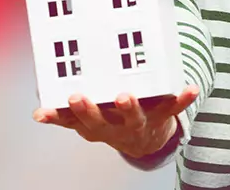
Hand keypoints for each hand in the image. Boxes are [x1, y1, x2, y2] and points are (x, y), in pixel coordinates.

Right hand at [33, 85, 198, 157]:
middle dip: (88, 110)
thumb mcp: (87, 120)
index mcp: (95, 125)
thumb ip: (66, 111)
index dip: (57, 116)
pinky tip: (190, 88)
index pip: (72, 122)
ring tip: (124, 97)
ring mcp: (138, 122)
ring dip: (129, 108)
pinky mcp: (161, 116)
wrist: (145, 140)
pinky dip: (182, 99)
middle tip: (77, 98)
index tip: (43, 111)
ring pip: (133, 116)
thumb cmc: (112, 119)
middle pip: (99, 122)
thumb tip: (39, 100)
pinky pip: (173, 108)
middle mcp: (114, 127)